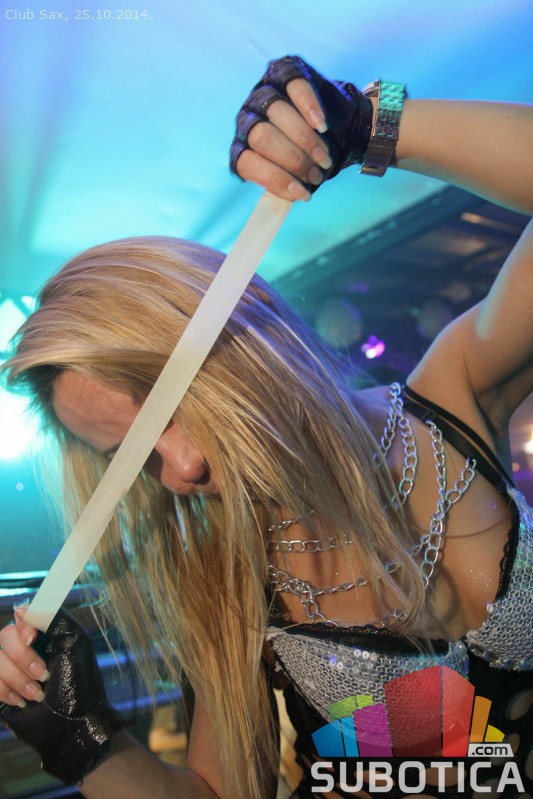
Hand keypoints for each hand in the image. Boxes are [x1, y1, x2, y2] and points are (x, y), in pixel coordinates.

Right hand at [0, 607, 122, 783]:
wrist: (71, 726)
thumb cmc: (79, 685)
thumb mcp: (75, 642)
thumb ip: (52, 617)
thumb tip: (21, 607)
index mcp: (45, 633)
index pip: (21, 615)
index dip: (22, 626)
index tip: (33, 640)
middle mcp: (26, 649)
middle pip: (5, 636)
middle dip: (23, 659)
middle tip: (44, 676)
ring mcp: (11, 670)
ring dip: (18, 680)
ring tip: (37, 694)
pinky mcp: (1, 690)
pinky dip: (5, 691)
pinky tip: (23, 701)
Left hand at [229, 55, 373, 200]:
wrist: (335, 126)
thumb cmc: (310, 157)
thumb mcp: (295, 175)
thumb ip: (290, 184)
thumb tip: (296, 195)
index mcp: (241, 147)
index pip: (247, 163)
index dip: (274, 180)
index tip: (301, 193)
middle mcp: (246, 118)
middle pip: (262, 137)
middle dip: (293, 159)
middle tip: (316, 174)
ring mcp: (262, 92)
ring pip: (277, 113)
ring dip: (305, 140)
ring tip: (324, 157)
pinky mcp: (285, 71)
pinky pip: (294, 86)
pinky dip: (309, 108)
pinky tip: (321, 126)